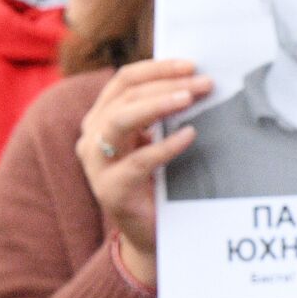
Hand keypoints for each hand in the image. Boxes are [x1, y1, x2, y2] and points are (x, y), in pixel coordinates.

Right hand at [75, 59, 211, 286]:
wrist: (150, 233)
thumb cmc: (158, 182)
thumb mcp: (156, 142)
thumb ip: (164, 116)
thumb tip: (197, 82)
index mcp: (102, 118)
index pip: (125, 80)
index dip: (157, 68)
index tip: (192, 64)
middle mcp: (92, 137)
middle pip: (125, 96)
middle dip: (167, 84)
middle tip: (204, 83)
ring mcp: (97, 164)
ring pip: (121, 121)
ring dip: (158, 105)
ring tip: (189, 99)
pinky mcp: (111, 190)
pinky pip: (138, 161)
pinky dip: (165, 145)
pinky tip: (190, 135)